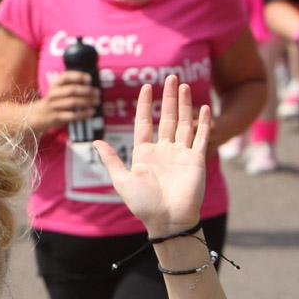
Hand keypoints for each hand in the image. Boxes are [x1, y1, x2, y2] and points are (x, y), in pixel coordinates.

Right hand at [42, 70, 100, 129]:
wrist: (38, 115)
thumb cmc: (54, 101)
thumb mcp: (58, 90)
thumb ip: (70, 85)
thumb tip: (91, 84)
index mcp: (55, 85)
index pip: (66, 77)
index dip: (78, 76)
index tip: (89, 79)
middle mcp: (53, 94)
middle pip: (72, 90)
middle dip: (87, 91)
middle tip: (97, 93)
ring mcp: (54, 106)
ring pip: (72, 102)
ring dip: (87, 102)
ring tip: (97, 102)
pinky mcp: (56, 117)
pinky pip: (72, 115)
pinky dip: (83, 114)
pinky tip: (91, 112)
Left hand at [94, 75, 208, 234]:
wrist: (167, 220)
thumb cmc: (143, 204)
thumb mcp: (122, 180)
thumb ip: (111, 160)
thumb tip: (95, 142)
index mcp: (144, 153)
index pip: (145, 122)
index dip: (145, 105)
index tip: (146, 87)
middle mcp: (164, 150)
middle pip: (167, 118)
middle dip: (168, 98)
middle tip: (171, 77)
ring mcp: (181, 154)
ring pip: (184, 123)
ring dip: (184, 104)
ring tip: (183, 85)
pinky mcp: (196, 159)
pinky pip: (200, 137)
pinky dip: (203, 122)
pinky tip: (203, 107)